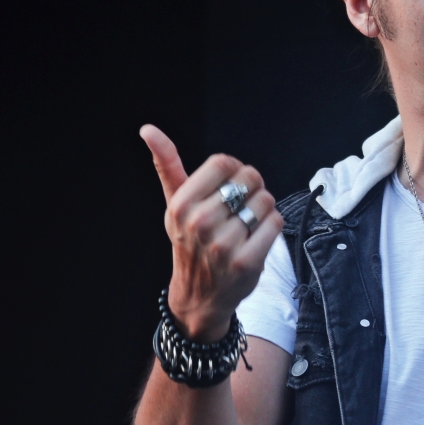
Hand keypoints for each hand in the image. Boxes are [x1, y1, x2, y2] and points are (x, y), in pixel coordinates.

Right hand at [141, 125, 284, 340]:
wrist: (199, 294)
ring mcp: (224, 244)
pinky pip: (275, 223)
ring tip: (246, 224)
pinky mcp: (246, 262)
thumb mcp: (175, 203)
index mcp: (181, 204)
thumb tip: (148, 129)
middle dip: (251, 188)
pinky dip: (272, 226)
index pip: (224, 163)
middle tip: (239, 207)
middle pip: (249, 179)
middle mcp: (200, 223)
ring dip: (263, 209)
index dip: (234, 170)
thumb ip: (167, 164)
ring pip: (265, 201)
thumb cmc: (189, 241)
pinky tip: (256, 237)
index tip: (229, 185)